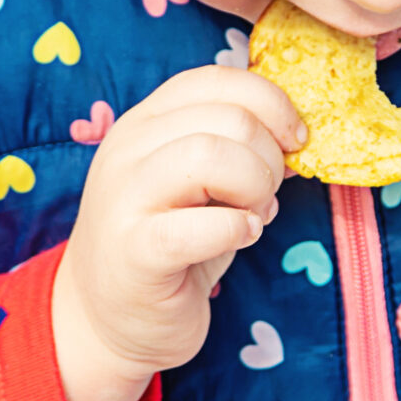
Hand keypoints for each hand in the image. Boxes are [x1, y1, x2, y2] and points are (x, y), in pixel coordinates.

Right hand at [53, 67, 305, 400]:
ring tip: (254, 215)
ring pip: (212, 156)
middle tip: (268, 194)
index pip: (216, 80)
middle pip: (228, 118)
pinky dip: (239, 228)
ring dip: (257, 187)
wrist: (104, 320)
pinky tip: (242, 238)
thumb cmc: (167, 247)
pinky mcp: (135, 252)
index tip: (296, 140)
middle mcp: (127, 149)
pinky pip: (204, 225)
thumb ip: (235, 151)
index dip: (271, 103)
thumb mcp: (200, 185)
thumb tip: (296, 138)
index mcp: (145, 123)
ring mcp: (124, 198)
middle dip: (271, 157)